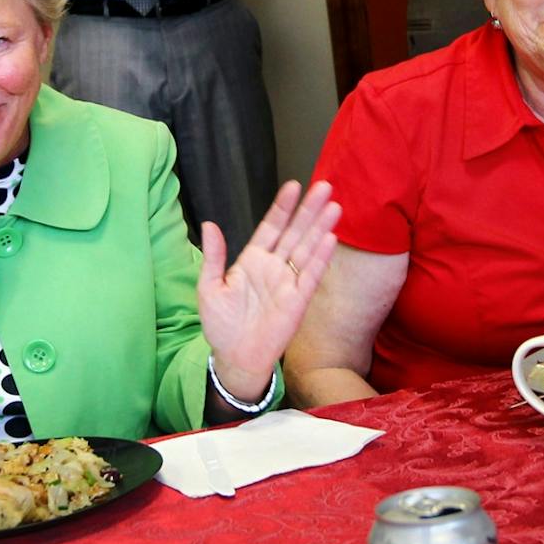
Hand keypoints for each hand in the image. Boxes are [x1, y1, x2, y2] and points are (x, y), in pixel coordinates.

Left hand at [199, 181, 340, 400]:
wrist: (235, 357)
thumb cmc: (221, 324)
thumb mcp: (209, 287)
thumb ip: (214, 256)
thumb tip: (209, 225)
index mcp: (252, 259)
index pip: (271, 227)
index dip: (282, 207)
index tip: (293, 186)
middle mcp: (273, 266)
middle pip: (295, 232)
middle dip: (309, 210)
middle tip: (324, 186)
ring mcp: (288, 282)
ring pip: (307, 249)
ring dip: (320, 228)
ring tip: (333, 206)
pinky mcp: (298, 300)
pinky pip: (311, 275)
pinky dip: (320, 257)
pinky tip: (330, 238)